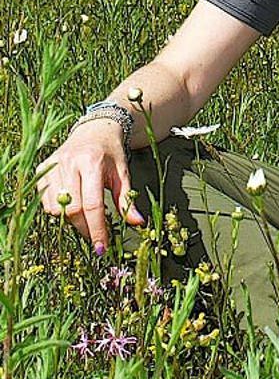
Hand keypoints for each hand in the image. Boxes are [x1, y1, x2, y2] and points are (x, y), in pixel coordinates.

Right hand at [36, 121, 145, 253]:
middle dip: (85, 228)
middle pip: (72, 209)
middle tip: (95, 235)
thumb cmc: (111, 154)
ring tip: (85, 215)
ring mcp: (52, 165)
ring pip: (56, 208)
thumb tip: (137, 223)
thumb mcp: (123, 174)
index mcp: (91, 162)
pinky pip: (45, 200)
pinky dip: (58, 209)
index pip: (92, 204)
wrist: (94, 131)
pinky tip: (72, 203)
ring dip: (71, 220)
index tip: (101, 247)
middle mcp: (68, 162)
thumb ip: (126, 199)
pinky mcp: (42, 169)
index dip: (97, 229)